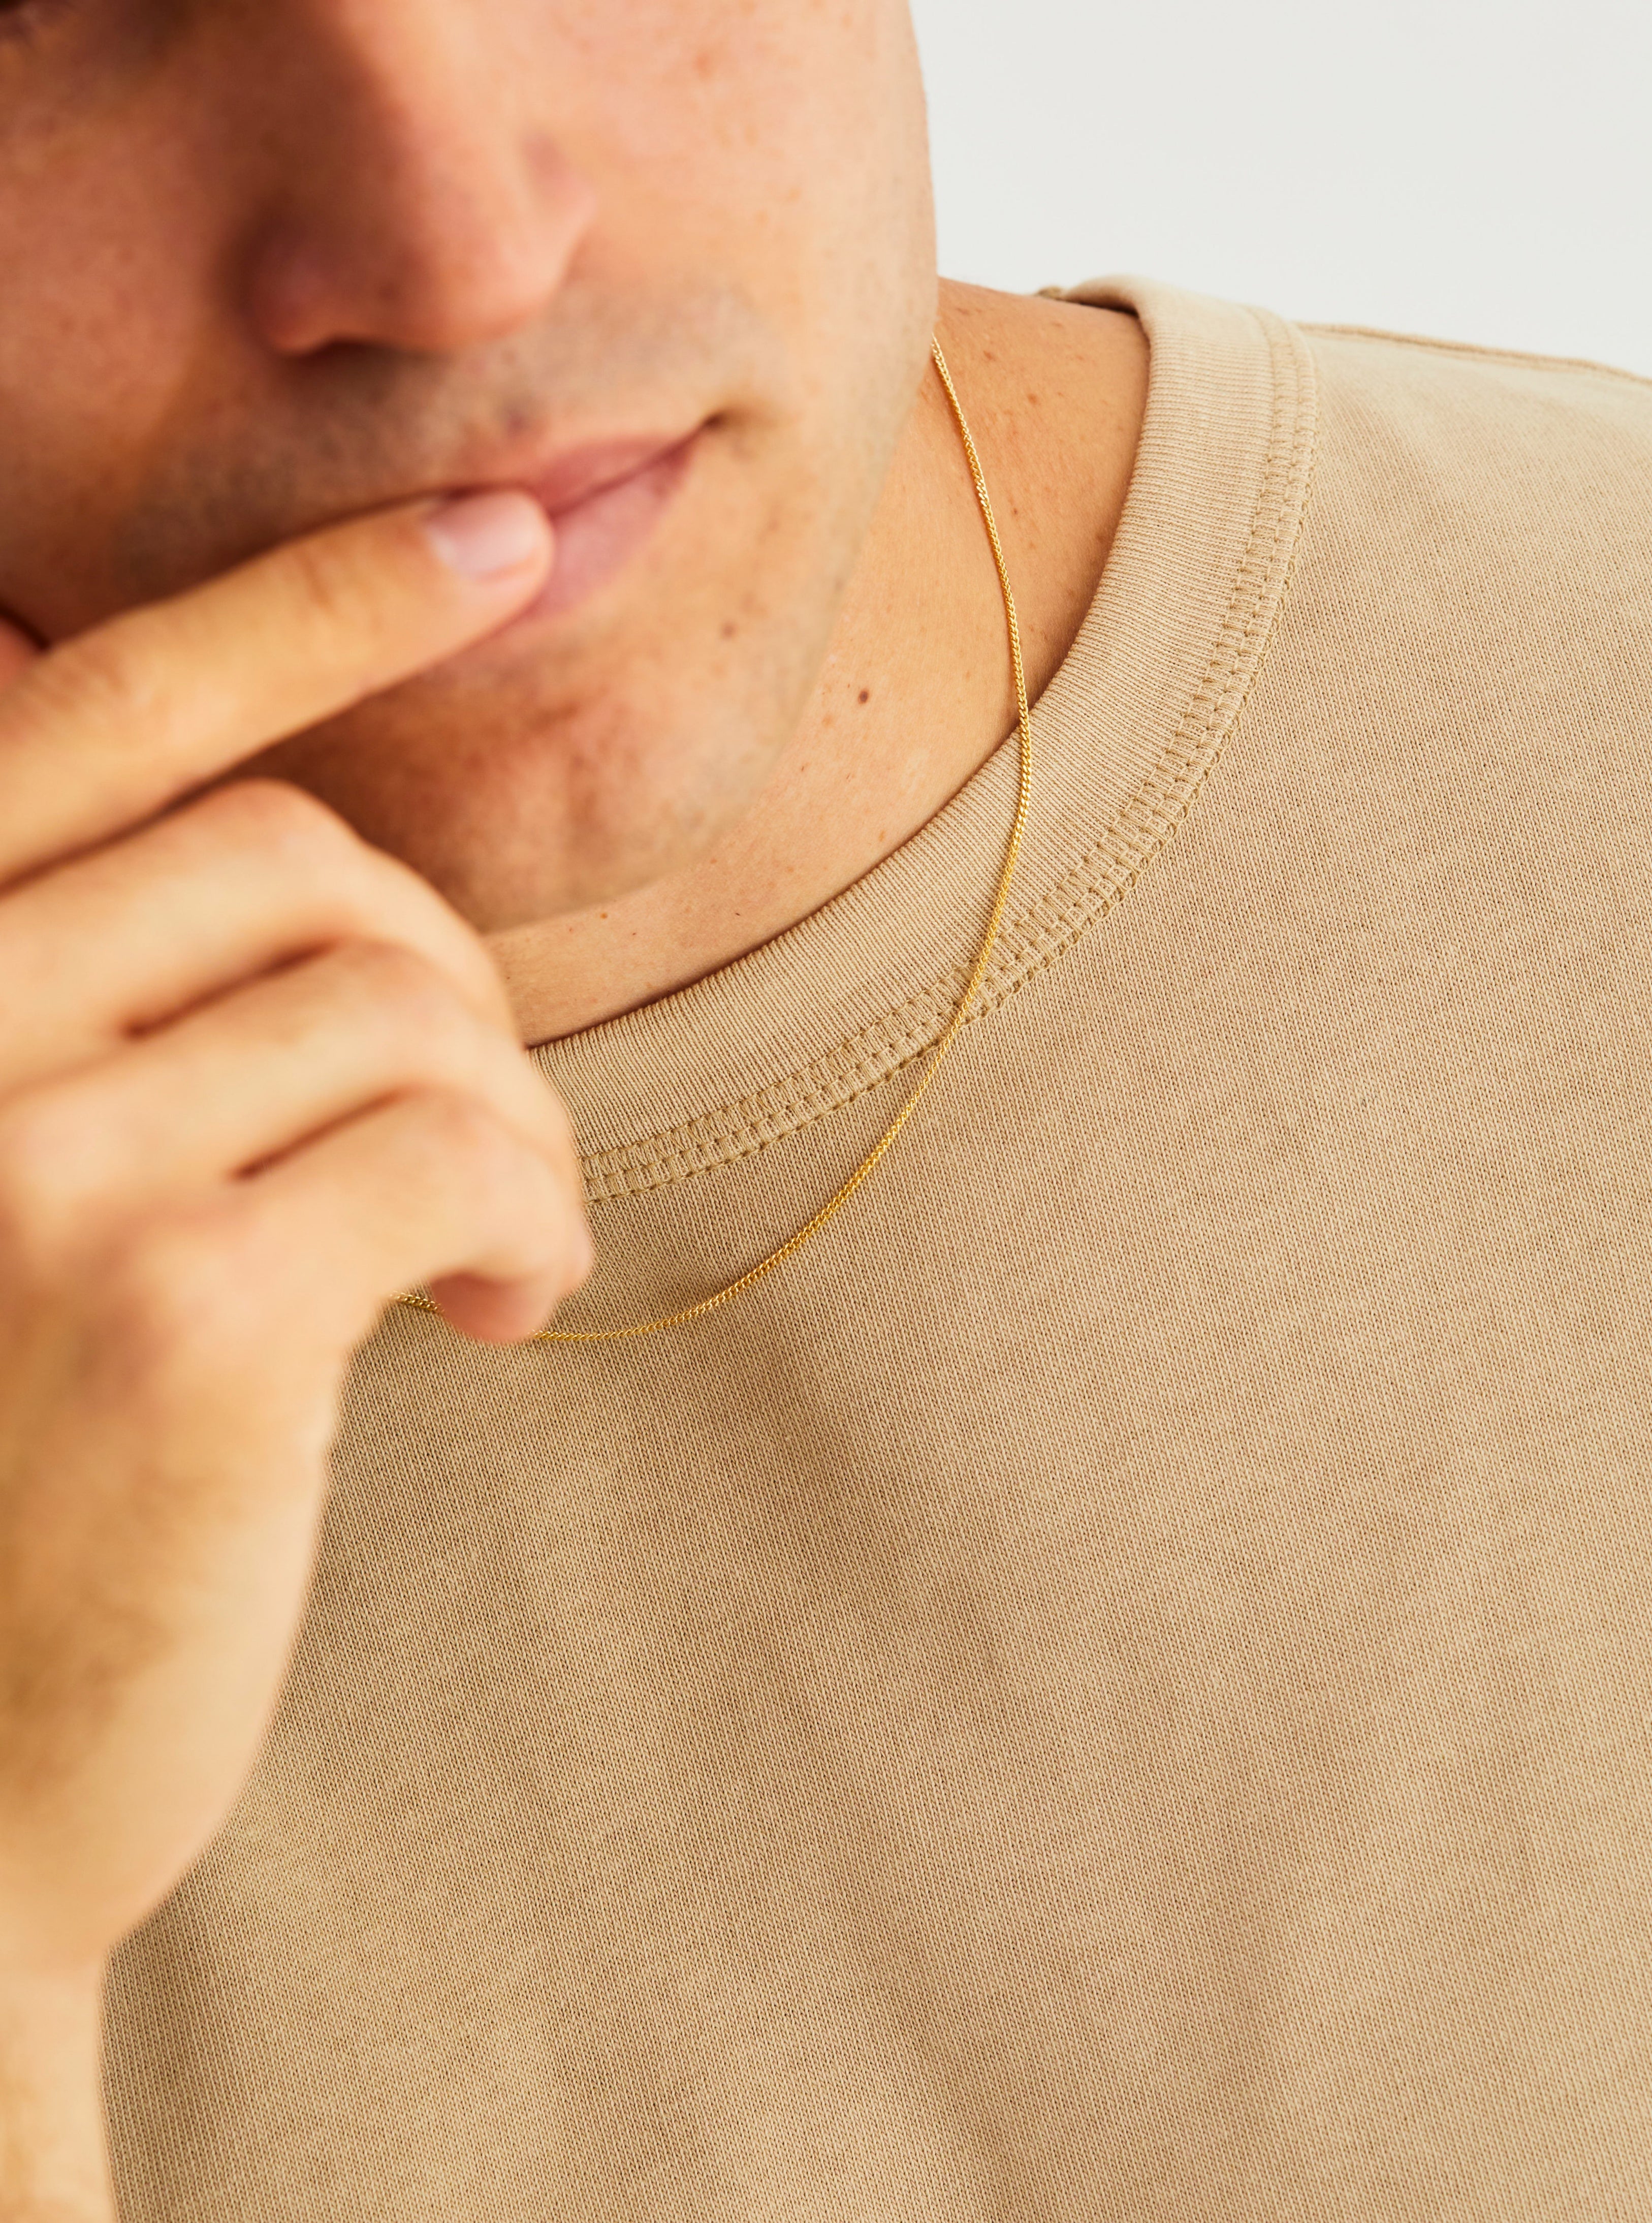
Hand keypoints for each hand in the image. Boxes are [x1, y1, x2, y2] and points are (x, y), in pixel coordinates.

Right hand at [0, 494, 589, 2213]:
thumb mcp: (4, 1174)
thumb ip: (81, 982)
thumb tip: (247, 811)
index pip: (103, 714)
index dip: (311, 603)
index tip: (496, 542)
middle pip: (297, 866)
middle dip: (435, 975)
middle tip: (469, 1118)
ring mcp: (27, 1162)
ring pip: (403, 1006)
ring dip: (497, 1109)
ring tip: (488, 1230)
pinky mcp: (179, 1312)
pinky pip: (456, 1143)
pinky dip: (527, 1206)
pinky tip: (499, 1305)